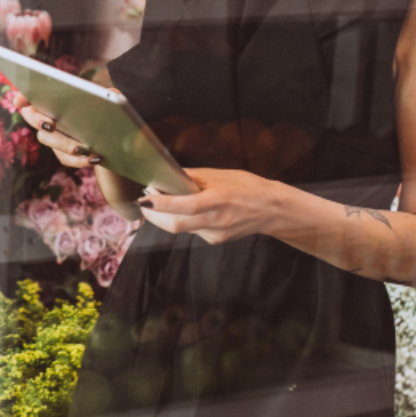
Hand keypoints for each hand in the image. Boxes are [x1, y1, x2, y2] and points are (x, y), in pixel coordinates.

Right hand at [12, 91, 102, 169]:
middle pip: (31, 116)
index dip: (22, 96)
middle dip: (38, 120)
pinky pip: (64, 157)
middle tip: (52, 124)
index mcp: (52, 96)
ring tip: (84, 147)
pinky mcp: (61, 152)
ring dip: (64, 143)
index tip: (19, 99)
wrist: (112, 134)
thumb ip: (108, 94)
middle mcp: (45, 115)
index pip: (30, 92)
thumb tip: (108, 97)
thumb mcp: (110, 99)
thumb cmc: (106, 108)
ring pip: (47, 139)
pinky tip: (95, 158)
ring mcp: (51, 135)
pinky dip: (79, 159)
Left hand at [137, 168, 273, 244]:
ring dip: (167, 217)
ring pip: (182, 229)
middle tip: (144, 203)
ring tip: (162, 203)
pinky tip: (187, 212)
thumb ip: (191, 177)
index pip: (184, 206)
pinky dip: (184, 221)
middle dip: (154, 216)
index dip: (161, 204)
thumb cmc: (247, 187)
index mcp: (218, 200)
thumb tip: (166, 176)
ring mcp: (215, 234)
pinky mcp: (215, 241)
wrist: (272, 209)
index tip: (143, 198)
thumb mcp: (219, 175)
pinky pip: (193, 231)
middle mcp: (216, 221)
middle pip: (175, 226)